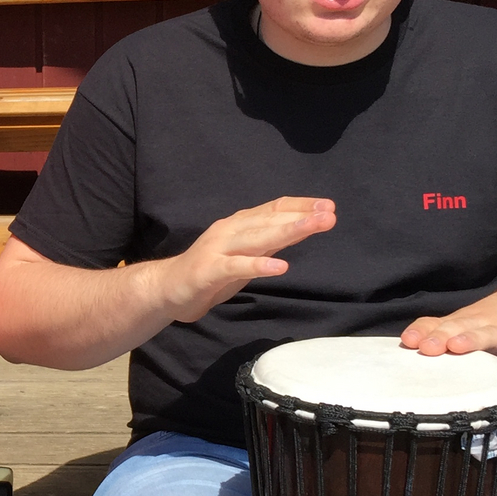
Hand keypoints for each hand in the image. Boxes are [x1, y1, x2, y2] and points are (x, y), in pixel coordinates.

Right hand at [154, 197, 336, 323]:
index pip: (273, 209)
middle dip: (300, 216)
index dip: (300, 206)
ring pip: (256, 238)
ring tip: (313, 227)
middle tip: (329, 214)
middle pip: (269, 220)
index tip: (328, 207)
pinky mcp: (208, 270)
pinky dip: (258, 266)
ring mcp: (217, 249)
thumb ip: (269, 243)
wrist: (167, 288)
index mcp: (239, 224)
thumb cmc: (210, 272)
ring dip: (286, 231)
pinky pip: (236, 266)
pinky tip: (279, 267)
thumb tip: (302, 229)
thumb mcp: (245, 256)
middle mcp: (229, 230)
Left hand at [401, 282, 496, 374]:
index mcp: (464, 323)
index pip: (439, 325)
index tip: (409, 341)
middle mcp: (483, 324)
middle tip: (428, 346)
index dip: (424, 332)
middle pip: (460, 327)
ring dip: (475, 339)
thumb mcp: (465, 324)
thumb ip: (438, 332)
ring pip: (491, 333)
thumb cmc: (491, 321)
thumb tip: (407, 346)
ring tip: (459, 347)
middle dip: (442, 336)